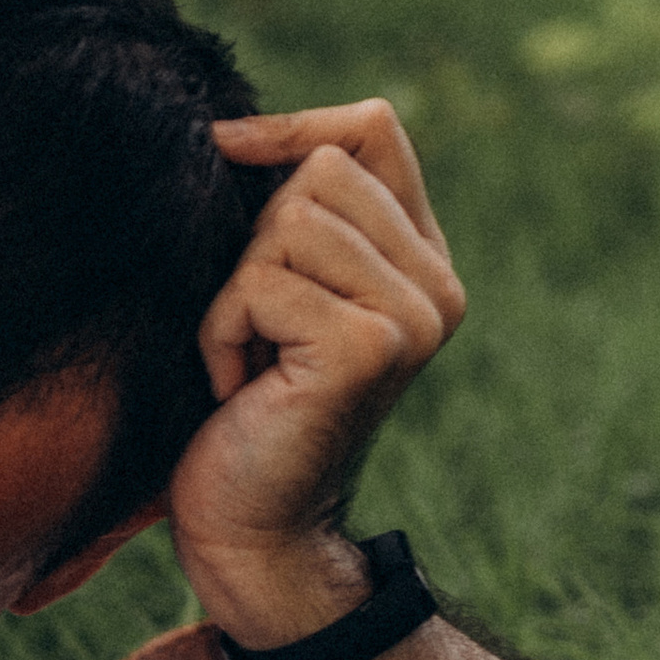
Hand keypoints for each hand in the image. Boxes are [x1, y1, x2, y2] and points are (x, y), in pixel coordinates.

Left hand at [171, 101, 465, 645]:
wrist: (250, 531)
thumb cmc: (242, 412)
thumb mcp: (272, 293)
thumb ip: (288, 216)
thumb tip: (230, 128)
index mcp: (421, 260)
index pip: (371, 129)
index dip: (291, 128)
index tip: (224, 152)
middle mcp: (436, 284)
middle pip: (319, 169)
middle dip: (252, 240)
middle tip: (251, 326)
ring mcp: (413, 315)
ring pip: (286, 222)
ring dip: (233, 293)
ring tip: (246, 359)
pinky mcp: (368, 347)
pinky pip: (260, 283)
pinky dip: (222, 331)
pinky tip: (238, 388)